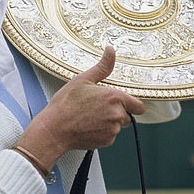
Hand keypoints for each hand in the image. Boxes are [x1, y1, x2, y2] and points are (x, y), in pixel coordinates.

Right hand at [17, 46, 144, 169]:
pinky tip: (88, 126)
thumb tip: (110, 51)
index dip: (131, 104)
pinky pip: (110, 136)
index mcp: (114, 97)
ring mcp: (112, 129)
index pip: (139, 105)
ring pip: (118, 126)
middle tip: (97, 107)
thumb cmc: (66, 104)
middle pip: (127, 115)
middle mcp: (117, 114)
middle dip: (116, 111)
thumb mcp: (83, 79)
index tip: (122, 103)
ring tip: (90, 116)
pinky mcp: (107, 142)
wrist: (54, 128)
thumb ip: (102, 66)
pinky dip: (102, 132)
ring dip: (109, 122)